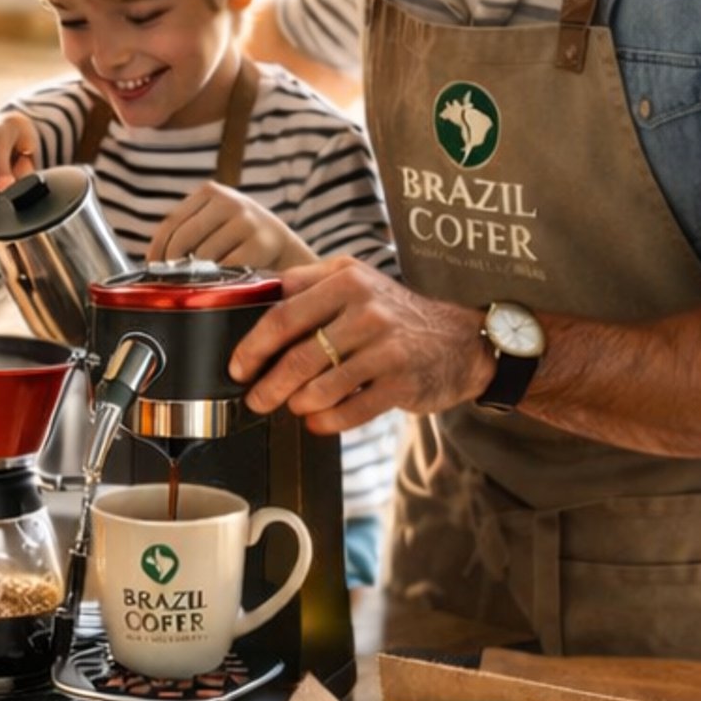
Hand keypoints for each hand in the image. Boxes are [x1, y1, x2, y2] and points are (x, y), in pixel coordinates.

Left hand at [146, 181, 308, 271]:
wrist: (283, 248)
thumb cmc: (238, 240)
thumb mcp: (213, 224)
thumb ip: (186, 233)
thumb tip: (151, 263)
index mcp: (210, 192)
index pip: (171, 222)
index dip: (157, 250)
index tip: (152, 270)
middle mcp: (229, 201)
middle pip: (183, 240)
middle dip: (173, 266)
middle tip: (173, 282)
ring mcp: (247, 221)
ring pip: (203, 257)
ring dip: (198, 275)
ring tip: (205, 281)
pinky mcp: (261, 244)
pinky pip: (226, 269)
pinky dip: (221, 281)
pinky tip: (225, 283)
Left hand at [228, 257, 493, 433]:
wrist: (462, 340)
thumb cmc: (398, 313)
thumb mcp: (357, 278)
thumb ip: (309, 281)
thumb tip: (260, 291)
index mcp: (347, 281)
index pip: (284, 317)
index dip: (253, 347)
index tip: (238, 367)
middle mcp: (367, 311)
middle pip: (297, 359)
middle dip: (267, 387)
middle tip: (256, 400)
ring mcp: (386, 349)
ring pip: (320, 389)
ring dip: (297, 404)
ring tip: (294, 405)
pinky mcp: (401, 384)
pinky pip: (348, 412)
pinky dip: (324, 422)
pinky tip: (317, 420)